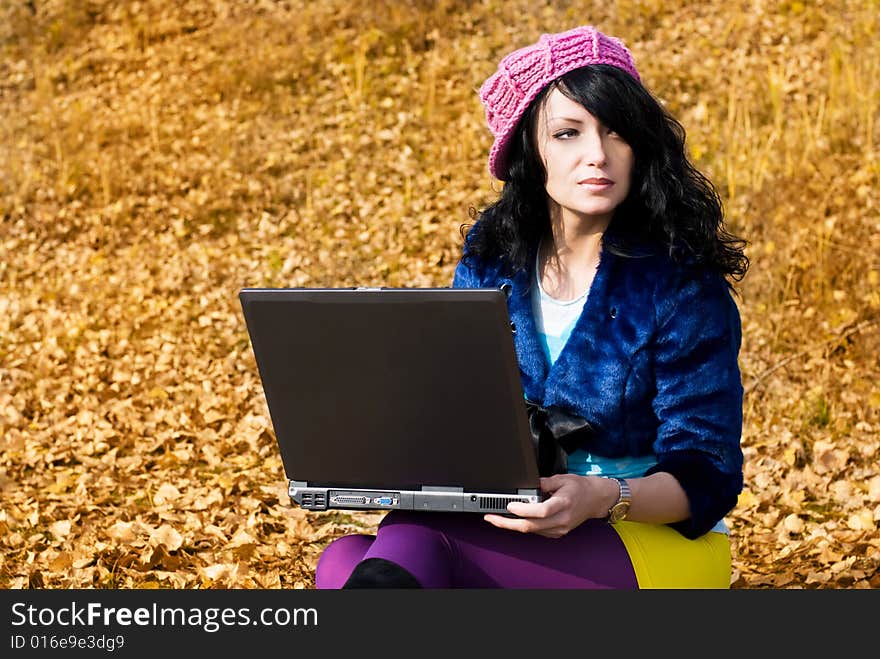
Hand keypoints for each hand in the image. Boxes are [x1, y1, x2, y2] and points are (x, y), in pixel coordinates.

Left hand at [484, 474, 614, 537]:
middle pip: (531, 526)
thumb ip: (543, 482)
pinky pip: (537, 531)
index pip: (541, 511)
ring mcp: (560, 529)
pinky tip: (514, 519)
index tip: (510, 505)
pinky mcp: (557, 533)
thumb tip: (526, 485)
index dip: (524, 510)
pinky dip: (524, 525)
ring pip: (532, 531)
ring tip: (496, 517)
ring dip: (512, 525)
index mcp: (563, 503)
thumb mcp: (562, 478)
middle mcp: (562, 519)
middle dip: (507, 523)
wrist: (596, 500)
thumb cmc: (580, 488)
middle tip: (491, 517)